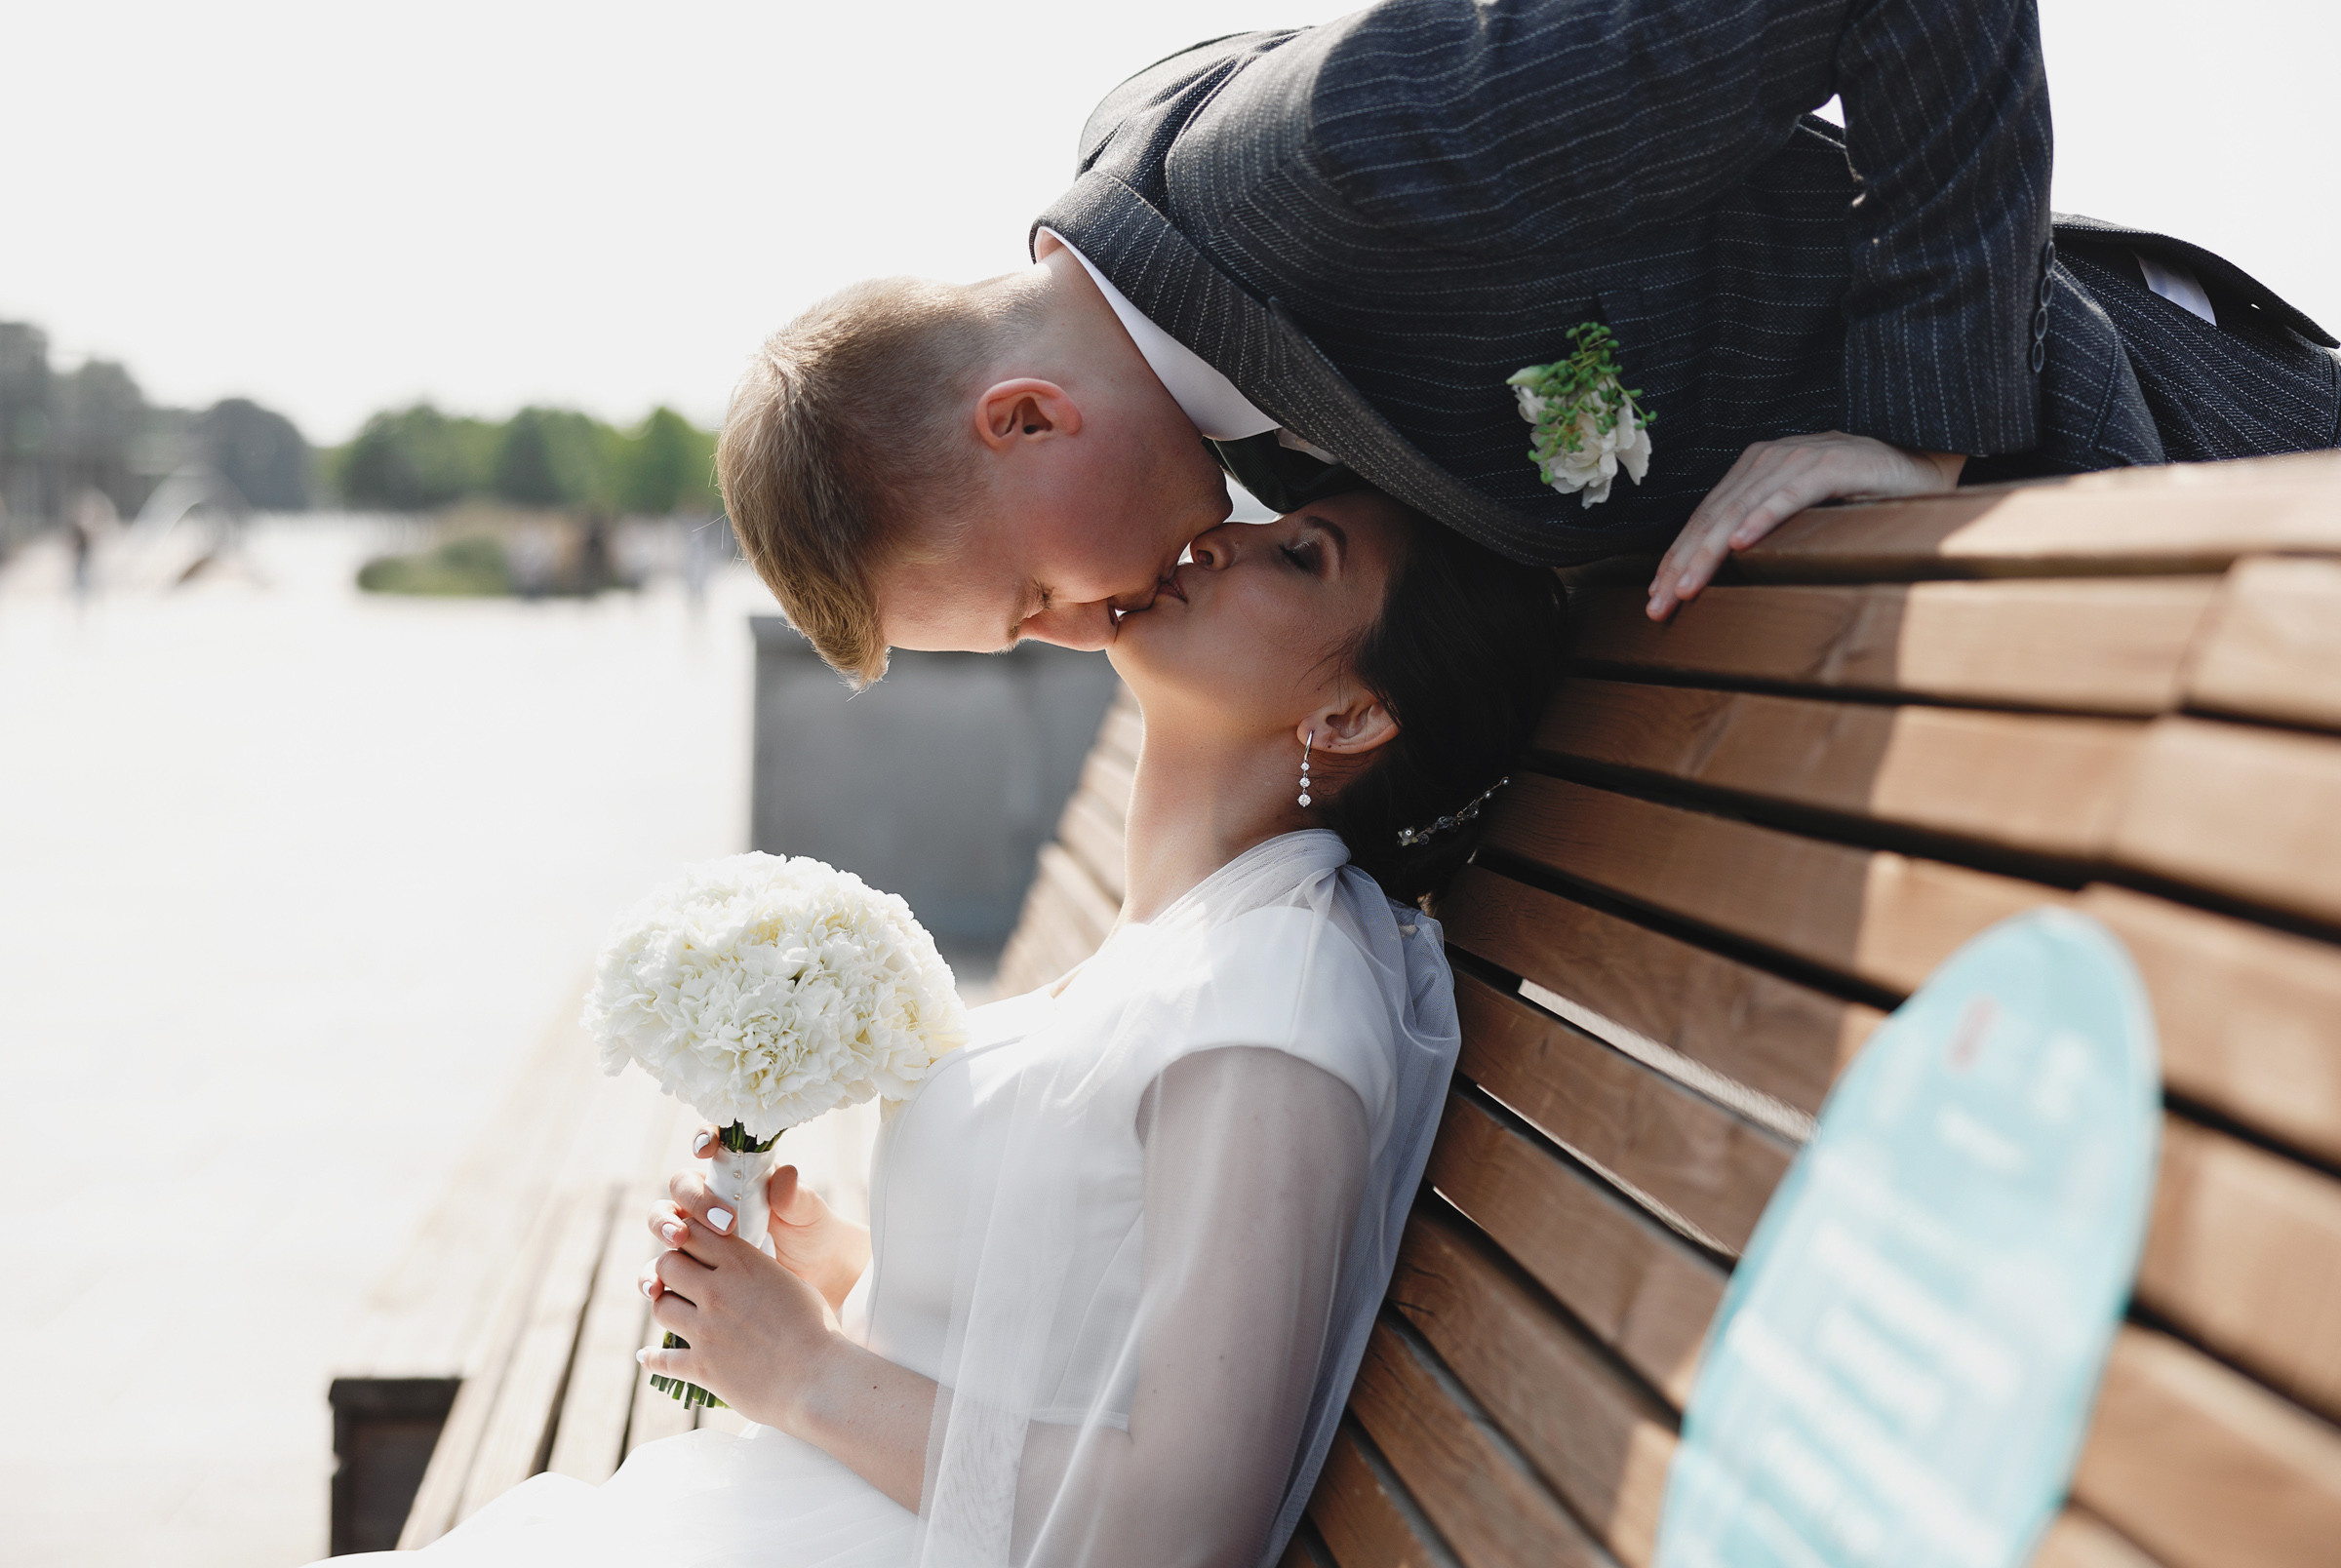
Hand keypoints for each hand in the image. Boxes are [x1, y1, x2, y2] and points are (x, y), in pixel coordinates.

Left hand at [638, 1209, 844, 1431]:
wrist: (818, 1379)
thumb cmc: (816, 1331)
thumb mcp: (792, 1284)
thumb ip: (760, 1274)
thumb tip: (746, 1274)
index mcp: (743, 1264)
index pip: (694, 1232)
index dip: (689, 1236)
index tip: (693, 1246)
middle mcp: (718, 1291)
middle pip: (666, 1265)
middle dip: (670, 1270)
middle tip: (679, 1280)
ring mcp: (706, 1330)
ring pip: (660, 1307)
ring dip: (665, 1308)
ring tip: (673, 1312)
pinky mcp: (701, 1367)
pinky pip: (661, 1359)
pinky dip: (652, 1358)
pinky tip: (647, 1357)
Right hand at [649, 1127, 871, 1311]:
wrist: (816, 1277)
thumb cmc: (811, 1233)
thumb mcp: (809, 1214)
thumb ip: (796, 1196)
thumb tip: (785, 1175)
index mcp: (737, 1177)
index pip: (712, 1148)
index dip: (704, 1140)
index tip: (706, 1149)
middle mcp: (710, 1201)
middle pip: (681, 1187)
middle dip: (688, 1198)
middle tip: (713, 1220)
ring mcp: (697, 1235)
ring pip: (663, 1221)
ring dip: (663, 1227)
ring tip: (678, 1243)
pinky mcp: (690, 1269)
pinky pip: (659, 1270)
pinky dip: (650, 1277)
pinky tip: (656, 1288)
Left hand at [1646, 432, 1964, 619]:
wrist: (1917, 461)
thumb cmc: (1858, 493)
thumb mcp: (1801, 513)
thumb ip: (1765, 526)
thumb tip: (1725, 567)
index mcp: (1754, 470)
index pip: (1705, 519)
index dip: (1677, 557)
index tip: (1655, 598)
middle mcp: (1768, 459)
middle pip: (1713, 517)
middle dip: (1681, 563)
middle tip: (1659, 604)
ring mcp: (1798, 458)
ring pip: (1740, 510)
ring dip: (1710, 551)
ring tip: (1686, 586)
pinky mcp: (1830, 465)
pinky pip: (1789, 495)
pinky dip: (1763, 518)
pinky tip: (1740, 543)